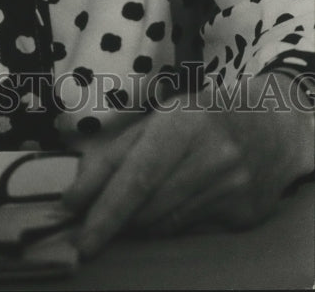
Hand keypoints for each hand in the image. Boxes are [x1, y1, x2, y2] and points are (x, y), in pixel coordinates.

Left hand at [62, 74, 313, 257]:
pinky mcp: (244, 216)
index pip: (137, 177)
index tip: (79, 234)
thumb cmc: (203, 117)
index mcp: (184, 123)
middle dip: (114, 221)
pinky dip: (167, 226)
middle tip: (90, 226)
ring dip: (138, 225)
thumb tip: (77, 195)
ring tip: (128, 213)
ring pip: (166, 225)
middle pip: (148, 208)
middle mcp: (212, 157)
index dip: (106, 210)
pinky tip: (166, 209)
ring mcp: (232, 189)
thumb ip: (117, 153)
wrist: (273, 126)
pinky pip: (189, 231)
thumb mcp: (159, 118)